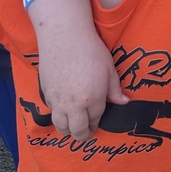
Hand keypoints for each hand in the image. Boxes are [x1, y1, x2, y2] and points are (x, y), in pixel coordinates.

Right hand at [34, 13, 127, 139]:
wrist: (65, 37)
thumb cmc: (91, 50)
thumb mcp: (109, 69)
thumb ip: (115, 90)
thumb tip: (125, 102)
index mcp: (93, 99)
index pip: (94, 120)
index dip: (95, 123)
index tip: (95, 123)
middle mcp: (73, 105)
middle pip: (77, 130)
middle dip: (83, 134)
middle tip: (86, 133)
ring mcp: (57, 100)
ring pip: (61, 126)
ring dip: (68, 129)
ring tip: (73, 125)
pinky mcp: (46, 93)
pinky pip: (52, 112)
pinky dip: (58, 115)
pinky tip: (63, 109)